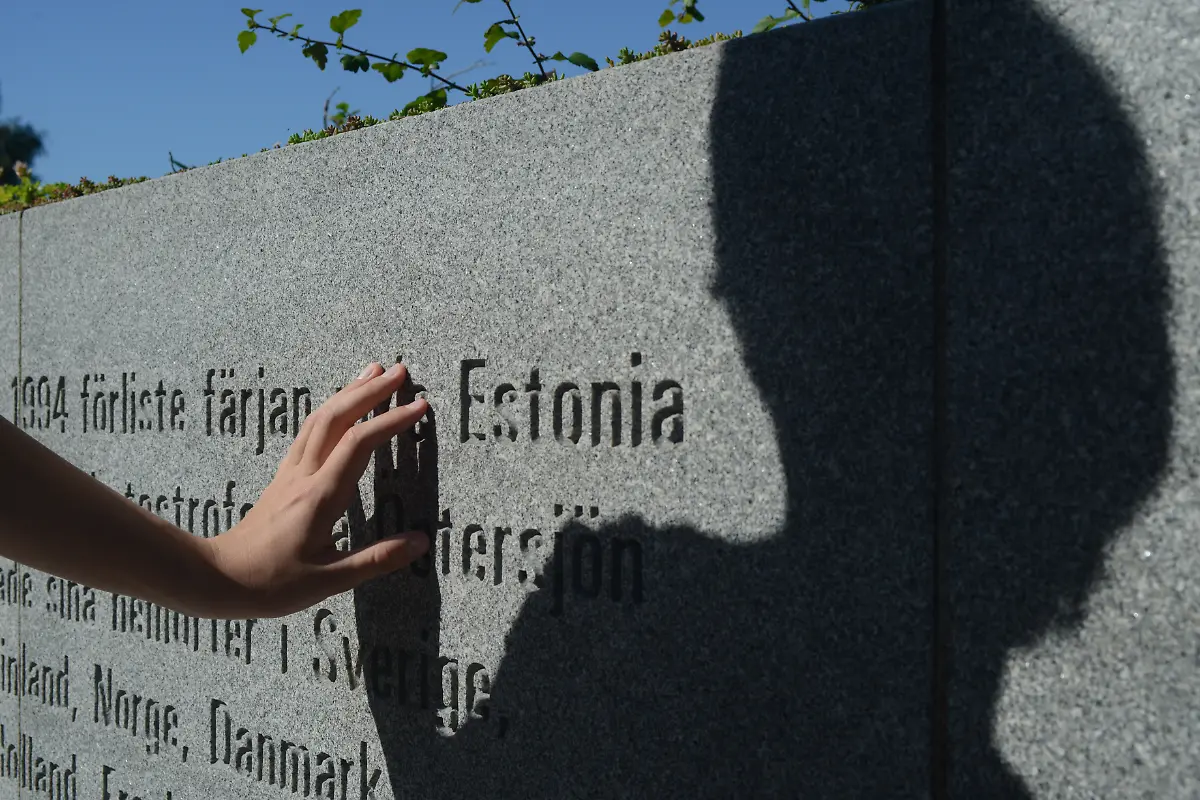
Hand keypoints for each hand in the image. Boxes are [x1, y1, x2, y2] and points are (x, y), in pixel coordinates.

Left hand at [203, 361, 429, 616]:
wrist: (217, 578)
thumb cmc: (272, 584)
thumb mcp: (329, 580)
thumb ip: (376, 560)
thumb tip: (421, 542)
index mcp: (320, 496)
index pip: (358, 444)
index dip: (390, 421)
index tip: (419, 406)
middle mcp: (304, 475)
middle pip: (336, 418)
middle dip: (369, 390)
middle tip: (399, 370)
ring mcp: (290, 473)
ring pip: (319, 419)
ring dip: (347, 392)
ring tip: (371, 372)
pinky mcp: (282, 478)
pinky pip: (308, 432)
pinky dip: (330, 410)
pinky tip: (337, 406)